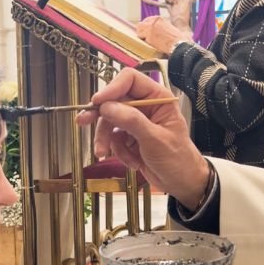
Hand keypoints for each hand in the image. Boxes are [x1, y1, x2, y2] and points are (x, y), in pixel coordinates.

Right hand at [75, 67, 208, 210]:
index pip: (130, 81)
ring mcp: (136, 123)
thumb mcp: (155, 140)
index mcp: (157, 99)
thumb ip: (131, 121)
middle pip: (114, 102)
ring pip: (110, 123)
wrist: (181, 184)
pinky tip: (131, 161)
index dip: (112, 88)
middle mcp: (145, 107)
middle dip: (100, 116)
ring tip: (102, 153)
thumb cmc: (178, 160)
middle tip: (82, 121)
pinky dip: (117, 151)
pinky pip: (114, 139)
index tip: (97, 102)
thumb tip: (107, 106)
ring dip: (106, 139)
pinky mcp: (130, 138)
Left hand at [136, 16, 191, 54]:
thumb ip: (159, 25)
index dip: (145, 26)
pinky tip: (150, 44)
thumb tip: (153, 29)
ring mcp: (150, 29)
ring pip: (139, 31)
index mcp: (158, 18)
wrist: (177, 44)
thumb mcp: (167, 26)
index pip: (146, 20)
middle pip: (140, 25)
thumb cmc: (175, 37)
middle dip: (141, 31)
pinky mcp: (149, 37)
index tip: (145, 30)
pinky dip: (144, 42)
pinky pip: (142, 39)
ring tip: (147, 40)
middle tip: (144, 37)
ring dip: (141, 36)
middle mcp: (153, 22)